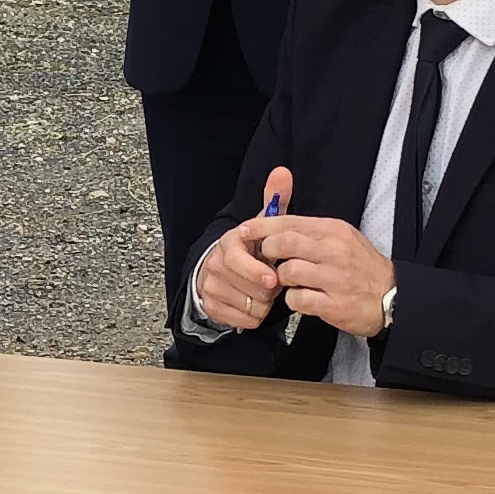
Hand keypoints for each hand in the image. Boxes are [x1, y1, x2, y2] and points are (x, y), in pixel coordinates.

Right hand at [189, 166, 293, 333]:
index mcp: (228, 242)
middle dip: (267, 289)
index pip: (237, 260)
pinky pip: (245, 320)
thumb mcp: (263, 224)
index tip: (273, 278)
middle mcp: (215, 264)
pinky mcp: (212, 308)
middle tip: (272, 282)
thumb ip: (275, 200)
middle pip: (249, 287)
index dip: (257, 270)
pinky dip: (256, 316)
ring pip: (249, 305)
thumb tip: (283, 172)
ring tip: (264, 292)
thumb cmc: (250, 248)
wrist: (224, 272)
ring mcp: (211, 287)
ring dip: (263, 303)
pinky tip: (256, 304)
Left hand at [256, 209, 398, 340]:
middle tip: (266, 260)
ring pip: (287, 272)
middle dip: (268, 252)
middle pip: (284, 244)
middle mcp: (335, 251)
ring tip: (290, 282)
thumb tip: (275, 225)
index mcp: (335, 231)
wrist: (393, 298)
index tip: (244, 231)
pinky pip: (297, 299)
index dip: (262, 226)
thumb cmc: (362, 267)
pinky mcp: (333, 305)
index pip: (289, 222)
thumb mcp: (343, 238)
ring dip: (281, 279)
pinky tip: (302, 298)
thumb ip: (311, 232)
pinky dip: (294, 300)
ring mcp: (335, 279)